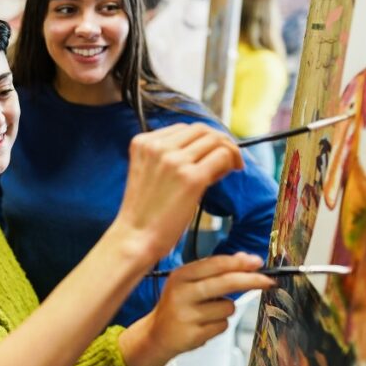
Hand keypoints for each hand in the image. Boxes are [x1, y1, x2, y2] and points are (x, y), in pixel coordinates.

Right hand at [114, 123, 242, 258]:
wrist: (135, 237)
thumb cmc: (144, 212)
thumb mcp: (147, 172)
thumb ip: (167, 156)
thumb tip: (204, 149)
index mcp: (142, 142)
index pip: (183, 128)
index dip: (200, 140)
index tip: (207, 155)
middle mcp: (157, 147)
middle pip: (201, 130)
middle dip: (218, 141)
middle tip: (227, 159)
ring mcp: (174, 161)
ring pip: (214, 140)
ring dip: (228, 151)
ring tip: (228, 168)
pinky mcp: (190, 178)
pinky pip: (222, 156)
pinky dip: (230, 162)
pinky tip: (229, 174)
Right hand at [118, 253, 272, 365]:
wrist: (156, 333)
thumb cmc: (178, 304)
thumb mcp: (190, 282)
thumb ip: (215, 270)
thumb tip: (244, 258)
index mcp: (181, 275)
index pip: (215, 264)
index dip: (239, 263)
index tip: (258, 262)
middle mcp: (182, 293)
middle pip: (225, 283)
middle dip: (251, 281)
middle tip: (269, 282)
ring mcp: (187, 314)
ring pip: (228, 307)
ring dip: (226, 309)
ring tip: (209, 312)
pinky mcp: (194, 334)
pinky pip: (223, 326)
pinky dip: (219, 325)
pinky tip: (204, 325)